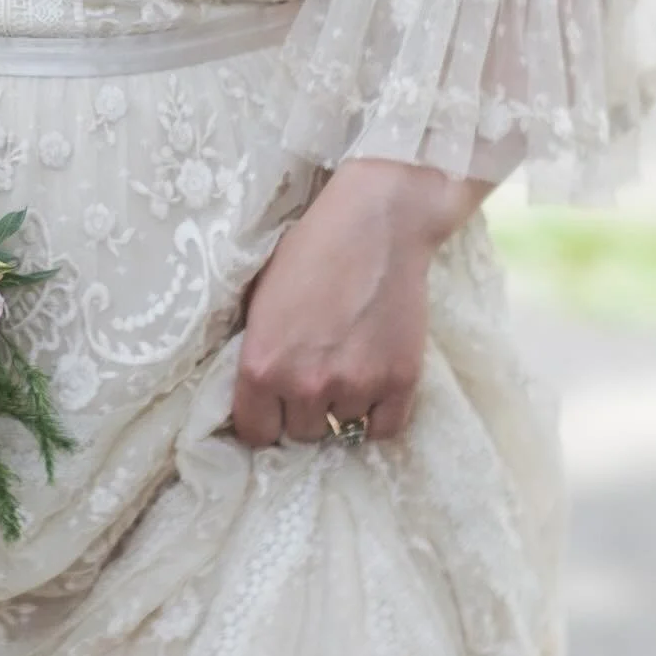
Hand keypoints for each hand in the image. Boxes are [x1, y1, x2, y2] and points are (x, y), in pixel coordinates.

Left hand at [231, 160, 491, 446]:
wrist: (375, 222)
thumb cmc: (308, 251)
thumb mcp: (258, 302)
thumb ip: (256, 353)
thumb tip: (254, 395)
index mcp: (261, 367)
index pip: (256, 432)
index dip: (264, 420)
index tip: (273, 407)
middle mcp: (306, 385)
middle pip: (301, 433)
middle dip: (303, 410)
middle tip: (314, 376)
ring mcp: (356, 385)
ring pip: (341, 429)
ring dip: (341, 406)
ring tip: (346, 368)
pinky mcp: (401, 380)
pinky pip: (385, 429)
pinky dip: (377, 415)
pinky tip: (372, 389)